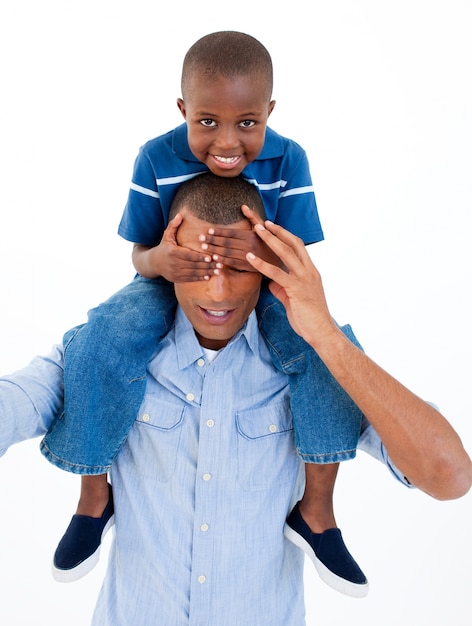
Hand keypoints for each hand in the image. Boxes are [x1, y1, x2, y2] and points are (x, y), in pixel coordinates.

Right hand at [133, 214, 216, 281]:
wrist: (153, 263)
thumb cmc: (164, 247)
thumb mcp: (166, 235)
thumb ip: (173, 225)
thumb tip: (181, 214)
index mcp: (172, 252)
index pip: (189, 255)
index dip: (200, 257)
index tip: (211, 257)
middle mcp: (174, 263)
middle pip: (194, 265)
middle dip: (208, 265)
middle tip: (220, 264)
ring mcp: (175, 272)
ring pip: (193, 273)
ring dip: (207, 272)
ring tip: (218, 271)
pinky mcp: (176, 279)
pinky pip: (190, 279)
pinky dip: (199, 278)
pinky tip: (209, 276)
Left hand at [198, 205, 281, 272]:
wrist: (278, 260)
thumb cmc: (269, 241)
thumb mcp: (263, 227)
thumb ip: (252, 217)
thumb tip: (243, 206)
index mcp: (251, 235)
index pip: (231, 233)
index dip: (219, 232)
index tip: (209, 230)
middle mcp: (249, 246)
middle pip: (227, 242)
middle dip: (212, 240)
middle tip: (200, 239)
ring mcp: (248, 257)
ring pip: (227, 253)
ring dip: (214, 250)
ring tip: (203, 248)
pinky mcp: (247, 266)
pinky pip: (232, 263)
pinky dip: (222, 261)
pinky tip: (214, 258)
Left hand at [246, 220, 337, 343]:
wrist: (321, 332)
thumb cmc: (309, 318)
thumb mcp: (293, 299)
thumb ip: (282, 288)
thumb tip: (270, 282)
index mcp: (310, 271)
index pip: (298, 247)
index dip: (285, 235)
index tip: (272, 226)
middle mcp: (309, 271)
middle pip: (293, 243)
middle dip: (277, 230)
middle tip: (262, 221)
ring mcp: (304, 278)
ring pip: (286, 252)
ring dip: (269, 239)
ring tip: (256, 230)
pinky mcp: (297, 289)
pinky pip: (277, 273)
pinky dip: (262, 264)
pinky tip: (250, 257)